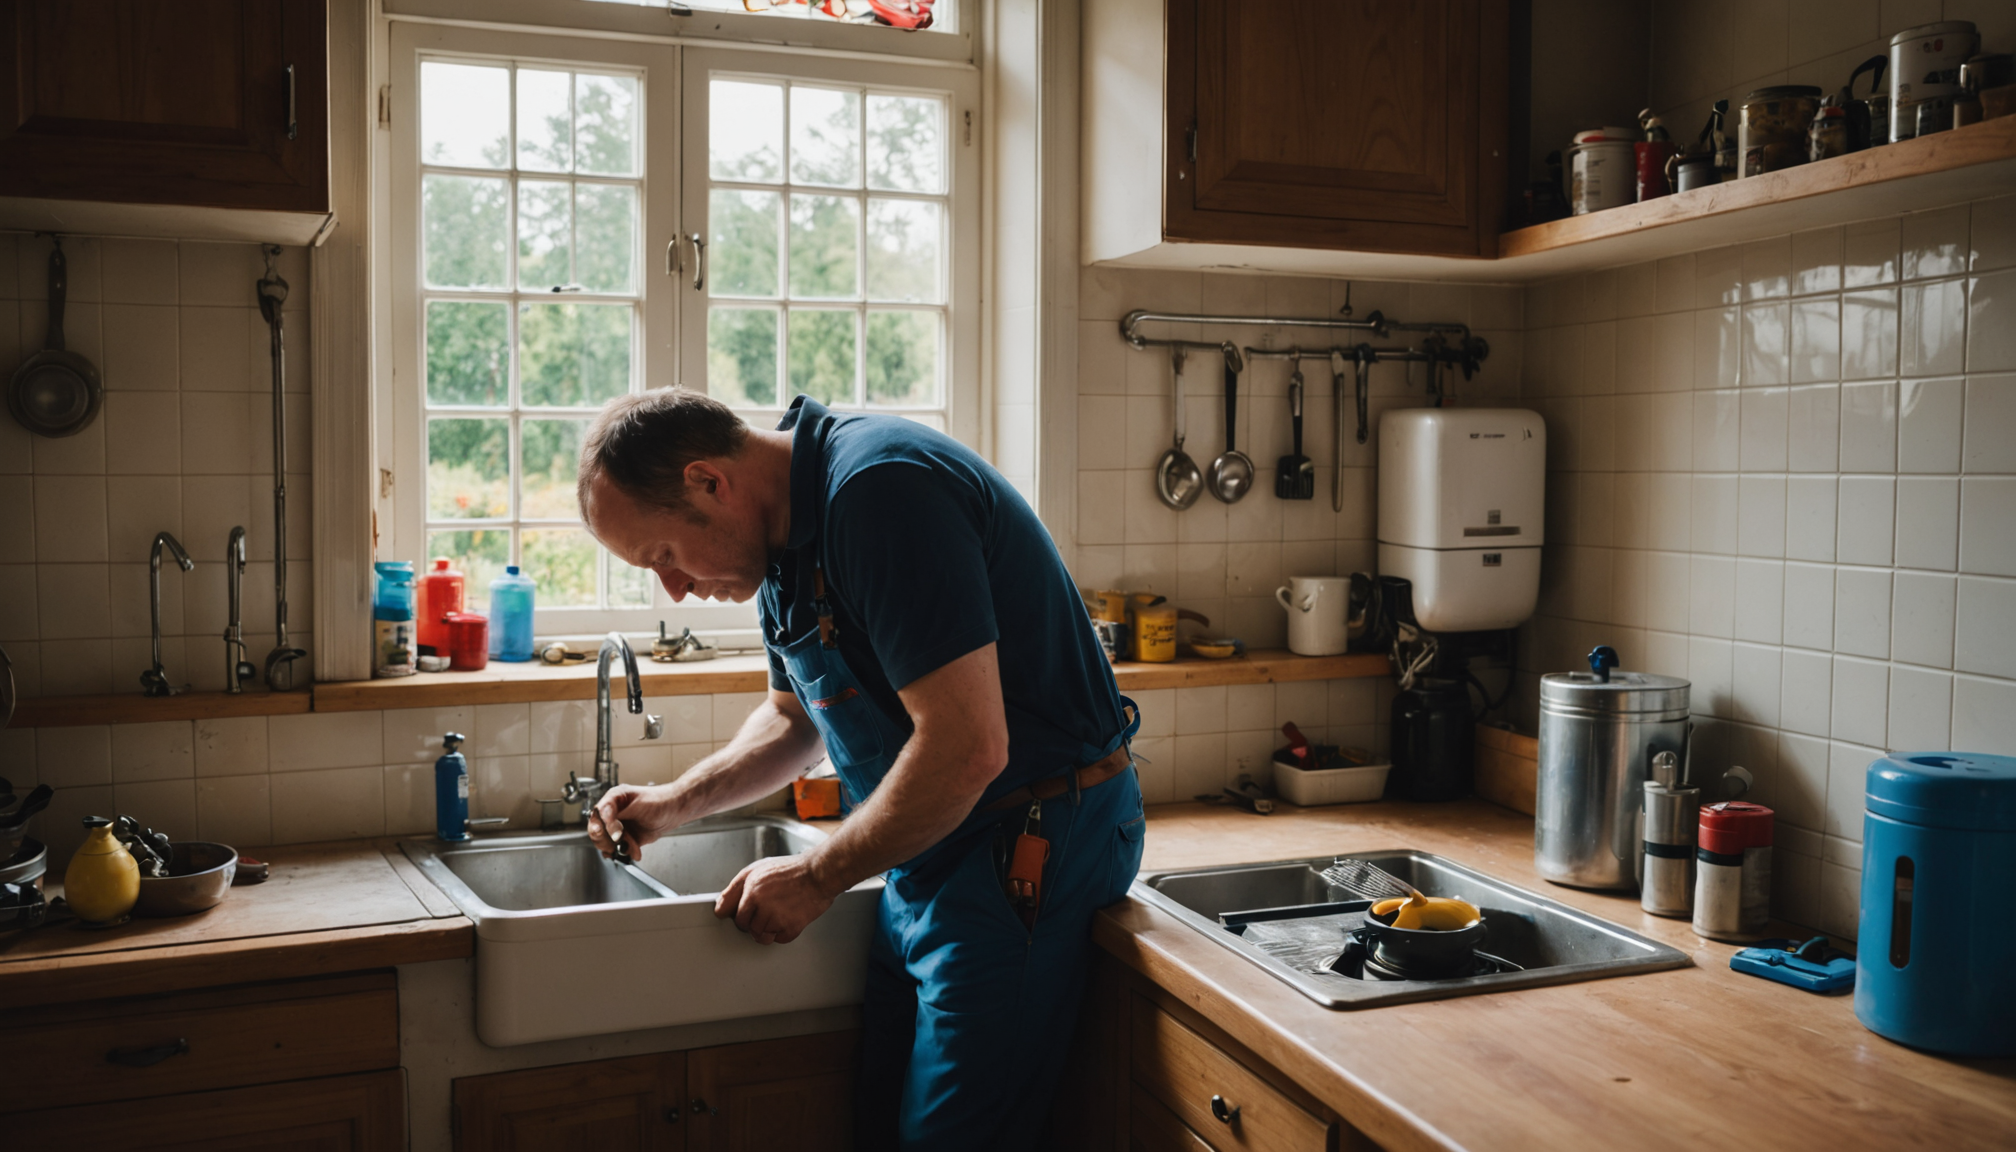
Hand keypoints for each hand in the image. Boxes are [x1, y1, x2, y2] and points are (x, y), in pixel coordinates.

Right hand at [589, 784, 679, 859]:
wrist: (675, 810)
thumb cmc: (660, 800)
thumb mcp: (637, 803)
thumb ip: (618, 812)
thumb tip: (605, 822)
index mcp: (613, 800)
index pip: (598, 815)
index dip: (604, 826)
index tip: (615, 834)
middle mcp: (613, 814)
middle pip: (597, 831)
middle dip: (608, 840)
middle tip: (619, 841)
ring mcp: (618, 827)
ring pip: (606, 843)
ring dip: (618, 848)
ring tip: (631, 847)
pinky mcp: (626, 839)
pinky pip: (618, 850)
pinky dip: (625, 853)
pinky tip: (634, 851)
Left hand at [714, 854, 839, 944]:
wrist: (819, 873)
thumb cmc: (791, 870)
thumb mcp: (757, 870)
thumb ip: (735, 888)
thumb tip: (720, 907)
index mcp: (751, 890)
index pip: (736, 917)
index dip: (743, 915)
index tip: (748, 915)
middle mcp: (762, 904)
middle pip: (748, 929)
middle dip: (755, 923)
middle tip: (767, 912)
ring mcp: (777, 917)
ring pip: (762, 936)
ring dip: (769, 929)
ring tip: (779, 914)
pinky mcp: (792, 927)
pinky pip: (780, 940)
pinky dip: (783, 933)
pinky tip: (788, 918)